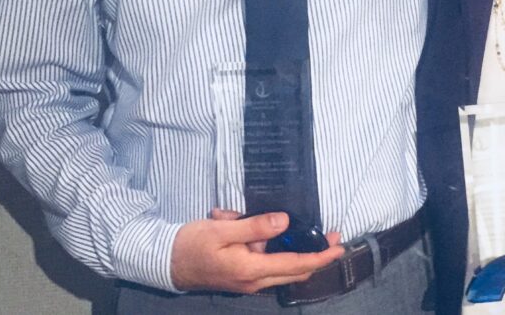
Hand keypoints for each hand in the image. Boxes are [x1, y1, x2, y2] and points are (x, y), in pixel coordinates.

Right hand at [171, 210, 344, 293]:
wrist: (166, 262)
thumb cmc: (191, 244)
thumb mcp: (222, 228)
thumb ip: (255, 226)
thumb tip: (285, 222)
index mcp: (251, 269)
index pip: (296, 264)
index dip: (321, 256)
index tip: (338, 246)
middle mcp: (254, 281)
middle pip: (296, 271)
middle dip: (317, 255)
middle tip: (331, 235)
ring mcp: (249, 282)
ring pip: (283, 268)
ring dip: (291, 250)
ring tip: (279, 224)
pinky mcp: (243, 278)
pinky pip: (267, 265)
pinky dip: (271, 249)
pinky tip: (252, 229)